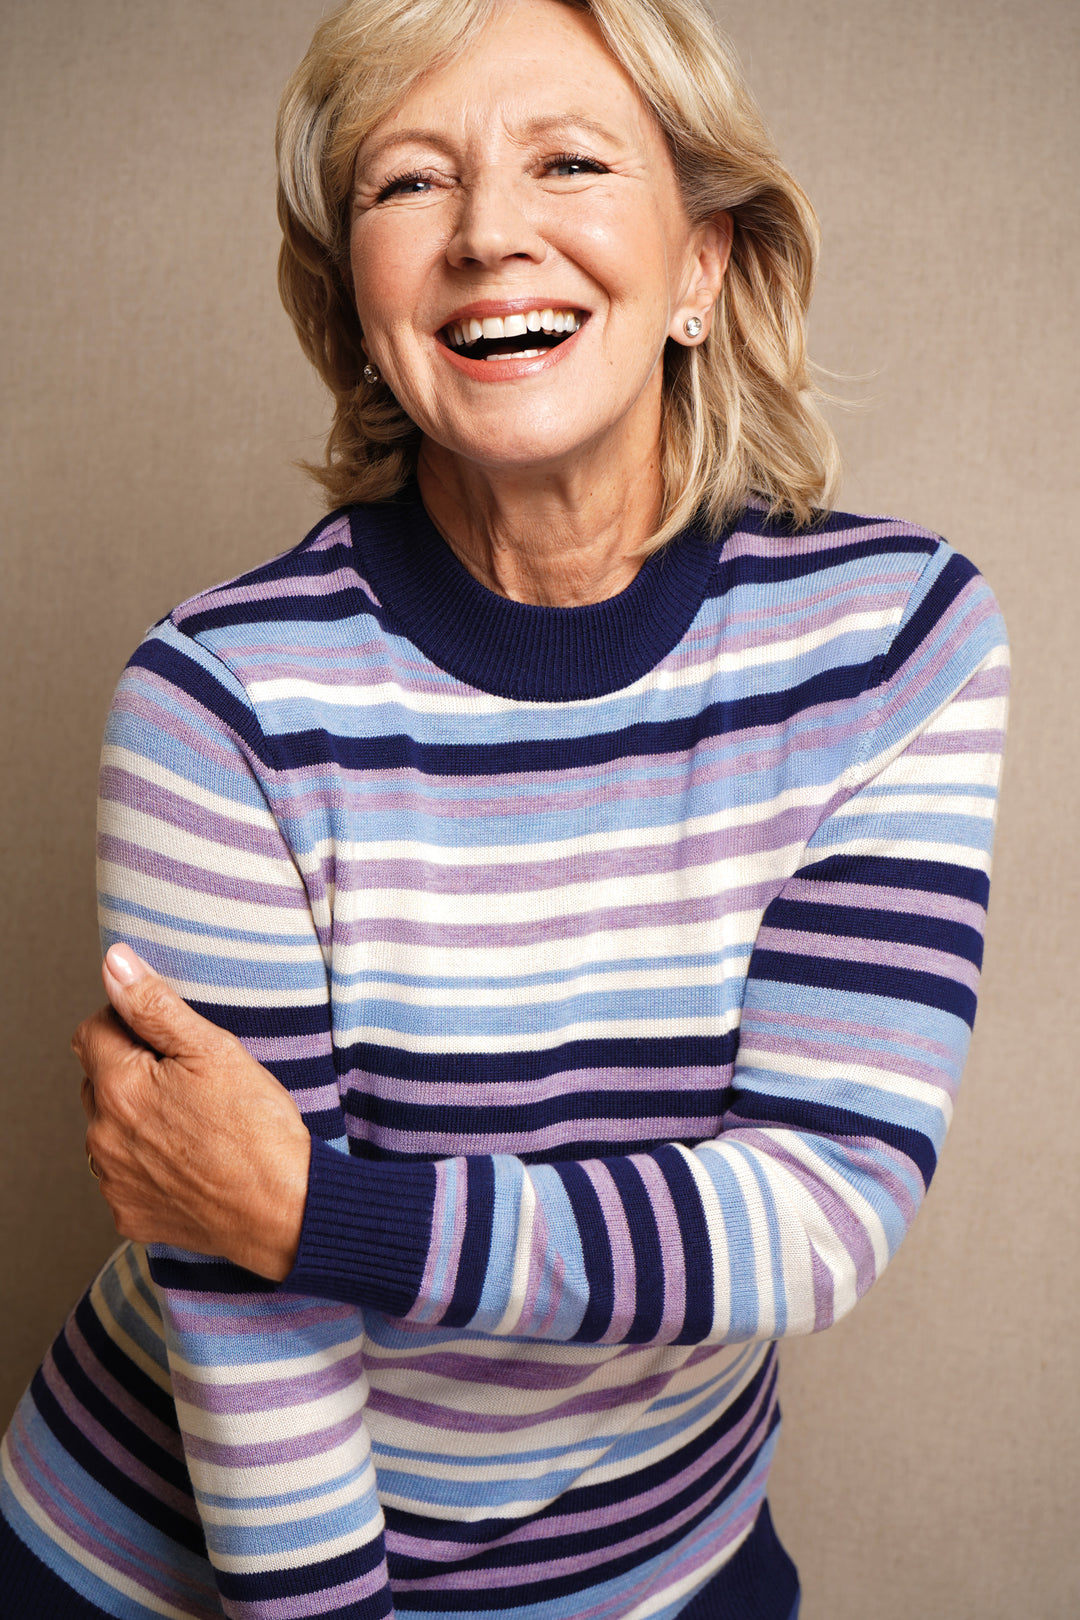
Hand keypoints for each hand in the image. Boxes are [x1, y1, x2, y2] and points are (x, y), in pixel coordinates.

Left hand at [75, 944, 310, 1280]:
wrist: (284, 1210)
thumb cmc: (258, 1129)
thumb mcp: (214, 1050)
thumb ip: (155, 1006)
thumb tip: (114, 965)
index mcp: (119, 1087)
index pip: (92, 1031)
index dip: (131, 1025)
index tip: (170, 1042)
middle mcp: (103, 1136)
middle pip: (97, 1081)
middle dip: (132, 1073)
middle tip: (190, 1084)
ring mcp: (113, 1180)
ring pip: (108, 1129)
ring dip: (135, 1119)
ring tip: (193, 1124)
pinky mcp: (128, 1213)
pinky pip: (122, 1174)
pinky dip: (146, 1164)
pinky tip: (188, 1160)